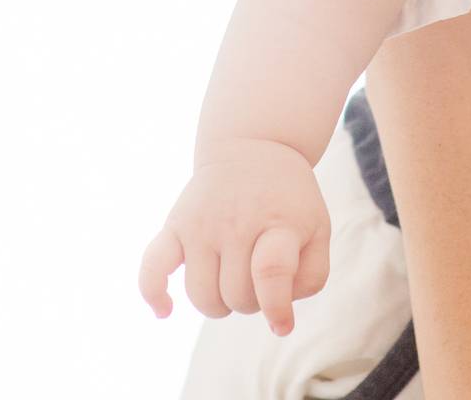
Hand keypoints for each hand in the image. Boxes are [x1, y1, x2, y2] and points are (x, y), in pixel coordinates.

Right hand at [137, 137, 330, 335]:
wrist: (256, 147)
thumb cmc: (290, 200)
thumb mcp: (318, 227)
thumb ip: (311, 276)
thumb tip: (280, 324)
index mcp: (279, 220)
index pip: (271, 271)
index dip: (275, 306)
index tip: (282, 324)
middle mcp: (237, 221)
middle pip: (236, 296)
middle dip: (251, 301)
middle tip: (259, 277)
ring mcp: (202, 223)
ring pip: (201, 297)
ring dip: (219, 304)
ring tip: (233, 279)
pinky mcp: (175, 224)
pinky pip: (152, 269)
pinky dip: (154, 295)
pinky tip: (166, 310)